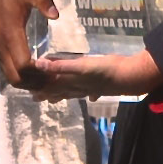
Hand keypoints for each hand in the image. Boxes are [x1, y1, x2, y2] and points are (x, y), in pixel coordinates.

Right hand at [0, 0, 54, 85]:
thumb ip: (42, 0)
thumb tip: (55, 15)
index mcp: (11, 36)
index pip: (24, 66)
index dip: (39, 72)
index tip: (55, 69)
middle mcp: (2, 48)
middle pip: (17, 79)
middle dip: (35, 83)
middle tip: (52, 78)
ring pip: (12, 77)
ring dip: (28, 82)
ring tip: (46, 76)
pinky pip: (8, 71)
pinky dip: (22, 76)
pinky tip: (35, 71)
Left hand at [25, 48, 162, 96]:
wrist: (131, 77)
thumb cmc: (106, 71)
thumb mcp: (81, 67)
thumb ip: (61, 66)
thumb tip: (39, 64)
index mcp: (74, 83)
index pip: (54, 87)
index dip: (43, 90)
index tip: (31, 93)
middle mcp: (81, 88)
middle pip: (63, 92)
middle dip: (51, 94)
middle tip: (39, 98)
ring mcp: (93, 88)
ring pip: (76, 92)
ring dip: (66, 95)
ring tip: (59, 98)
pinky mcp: (104, 85)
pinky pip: (93, 91)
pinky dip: (90, 93)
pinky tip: (92, 96)